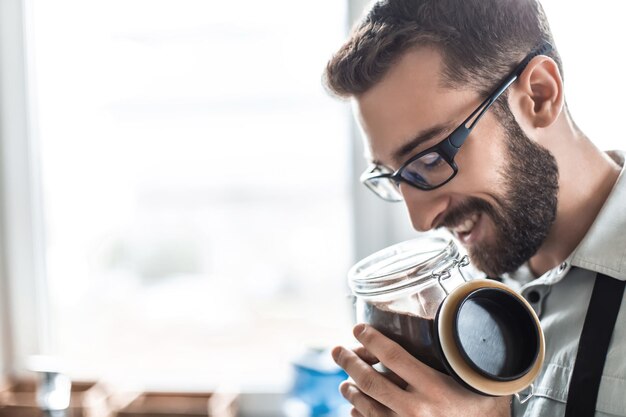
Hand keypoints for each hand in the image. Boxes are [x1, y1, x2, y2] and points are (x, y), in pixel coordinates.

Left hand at [331, 323, 511, 416]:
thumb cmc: (477, 403)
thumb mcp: (468, 376)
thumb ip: (451, 353)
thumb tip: (444, 315)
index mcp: (434, 388)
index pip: (393, 356)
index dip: (372, 339)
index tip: (359, 328)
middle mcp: (417, 410)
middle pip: (371, 381)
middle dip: (349, 362)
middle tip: (337, 350)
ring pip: (366, 404)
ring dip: (350, 389)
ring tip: (345, 380)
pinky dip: (358, 413)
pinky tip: (356, 406)